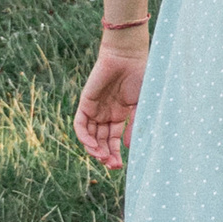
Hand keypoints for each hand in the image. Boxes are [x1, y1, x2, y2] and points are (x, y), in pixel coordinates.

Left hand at [75, 37, 148, 169]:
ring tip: (103, 158)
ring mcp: (95, 109)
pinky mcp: (85, 103)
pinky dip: (84, 137)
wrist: (128, 55)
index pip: (114, 140)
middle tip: (111, 166)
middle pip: (101, 141)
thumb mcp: (142, 104)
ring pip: (90, 136)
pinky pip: (80, 124)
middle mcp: (106, 114)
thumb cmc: (140, 75)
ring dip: (94, 149)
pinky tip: (92, 146)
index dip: (115, 153)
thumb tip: (130, 147)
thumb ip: (135, 124)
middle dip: (106, 155)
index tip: (119, 167)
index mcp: (120, 114)